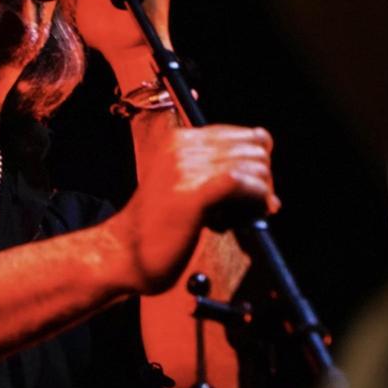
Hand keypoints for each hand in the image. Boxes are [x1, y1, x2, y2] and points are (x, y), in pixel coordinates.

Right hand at [119, 125, 279, 293]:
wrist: (122, 252)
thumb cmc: (156, 226)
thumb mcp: (183, 184)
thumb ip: (215, 171)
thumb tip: (265, 174)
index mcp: (179, 140)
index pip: (247, 135)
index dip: (260, 164)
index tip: (253, 191)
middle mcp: (182, 147)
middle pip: (255, 149)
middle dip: (264, 180)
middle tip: (250, 208)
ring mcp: (186, 168)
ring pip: (254, 166)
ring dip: (260, 195)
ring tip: (241, 217)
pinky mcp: (192, 193)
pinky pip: (243, 184)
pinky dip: (256, 201)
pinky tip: (245, 217)